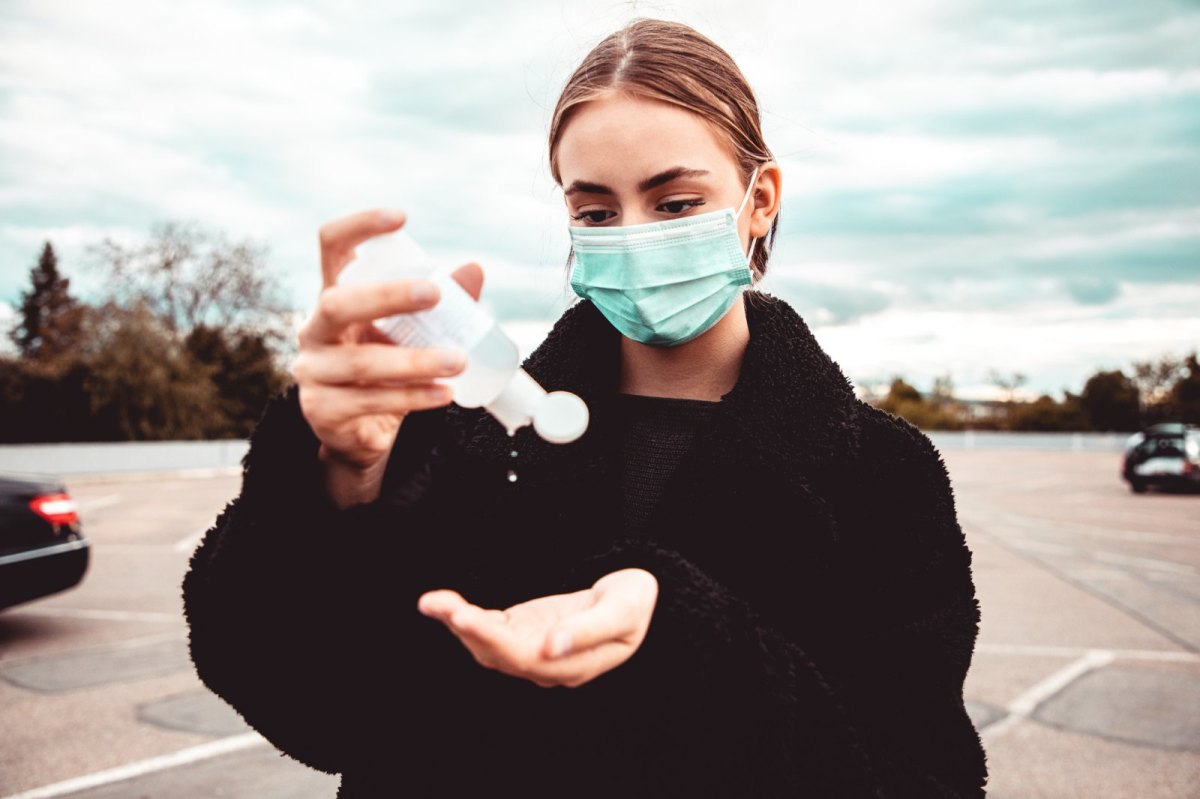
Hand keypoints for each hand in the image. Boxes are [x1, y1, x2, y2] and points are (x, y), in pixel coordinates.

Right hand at [291, 208, 483, 506]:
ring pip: (362, 361)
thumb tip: (474, 269)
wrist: (360, 433)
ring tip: (457, 360)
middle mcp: (315, 331)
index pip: (331, 249)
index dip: (359, 227)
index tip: (401, 217)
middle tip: (436, 294)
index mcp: (334, 298)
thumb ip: (441, 304)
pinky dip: (412, 397)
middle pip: (337, 302)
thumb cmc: (385, 369)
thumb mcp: (410, 333)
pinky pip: (370, 401)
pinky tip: (443, 394)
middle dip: (388, 295)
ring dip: (414, 360)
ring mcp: (314, 372)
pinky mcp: (324, 411)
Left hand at [418, 568, 658, 687]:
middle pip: (497, 653)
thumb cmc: (634, 603)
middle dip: (465, 628)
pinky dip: (464, 616)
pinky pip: (488, 627)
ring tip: (431, 602)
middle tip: (437, 604)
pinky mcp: (523, 630)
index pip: (525, 658)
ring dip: (457, 623)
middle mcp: (545, 665)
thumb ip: (587, 631)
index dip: (493, 639)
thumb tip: (549, 646)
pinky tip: (442, 603)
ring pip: (486, 644)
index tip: (467, 616)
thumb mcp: (622, 612)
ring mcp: (532, 648)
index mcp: (571, 667)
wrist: (635, 597)